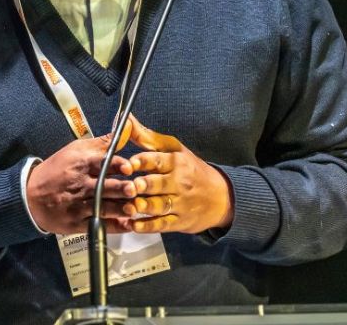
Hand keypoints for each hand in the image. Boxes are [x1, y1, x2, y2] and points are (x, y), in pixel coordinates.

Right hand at [25, 133, 136, 234]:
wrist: (30, 196)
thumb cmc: (58, 170)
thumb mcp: (75, 150)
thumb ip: (103, 143)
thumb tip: (126, 128)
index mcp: (81, 164)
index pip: (102, 163)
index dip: (117, 165)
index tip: (129, 168)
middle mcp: (80, 184)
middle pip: (103, 187)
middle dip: (120, 188)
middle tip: (133, 189)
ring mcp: (78, 205)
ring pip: (103, 208)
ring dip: (120, 209)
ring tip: (134, 208)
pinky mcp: (76, 223)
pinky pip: (98, 225)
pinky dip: (114, 226)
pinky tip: (127, 224)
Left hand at [122, 114, 233, 233]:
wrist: (221, 197)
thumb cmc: (191, 169)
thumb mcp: (174, 149)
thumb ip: (146, 138)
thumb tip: (126, 120)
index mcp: (176, 161)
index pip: (157, 160)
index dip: (141, 161)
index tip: (127, 164)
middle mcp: (179, 182)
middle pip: (158, 184)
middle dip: (142, 185)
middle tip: (128, 187)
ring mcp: (180, 203)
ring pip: (159, 205)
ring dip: (143, 207)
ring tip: (129, 207)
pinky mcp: (179, 221)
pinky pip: (162, 224)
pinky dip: (147, 226)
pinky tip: (133, 225)